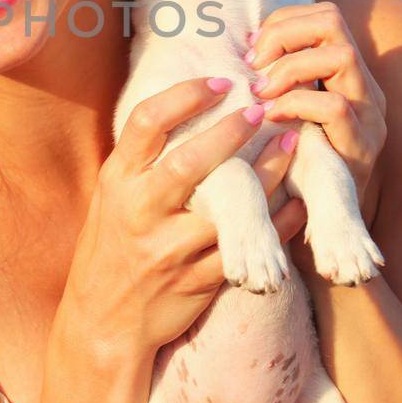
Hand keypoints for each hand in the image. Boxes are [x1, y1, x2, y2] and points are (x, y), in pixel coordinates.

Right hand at [58, 76, 303, 364]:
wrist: (103, 322)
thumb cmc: (112, 246)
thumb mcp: (113, 196)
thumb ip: (143, 159)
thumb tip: (185, 103)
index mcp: (119, 181)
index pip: (147, 123)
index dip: (186, 95)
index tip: (220, 80)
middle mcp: (141, 211)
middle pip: (188, 162)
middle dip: (230, 131)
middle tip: (261, 107)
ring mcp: (170, 249)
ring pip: (227, 208)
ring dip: (267, 174)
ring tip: (294, 143)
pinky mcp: (197, 281)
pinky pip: (246, 247)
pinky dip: (277, 223)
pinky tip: (298, 200)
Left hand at [243, 0, 388, 229]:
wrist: (321, 231)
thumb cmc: (290, 169)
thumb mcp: (281, 117)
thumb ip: (271, 82)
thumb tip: (232, 49)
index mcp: (344, 76)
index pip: (323, 16)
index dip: (281, 23)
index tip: (250, 52)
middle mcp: (364, 88)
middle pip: (333, 22)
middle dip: (284, 35)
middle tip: (254, 67)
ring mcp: (369, 116)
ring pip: (341, 56)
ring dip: (289, 69)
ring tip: (262, 94)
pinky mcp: (363, 148)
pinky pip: (334, 108)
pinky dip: (297, 104)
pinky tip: (272, 119)